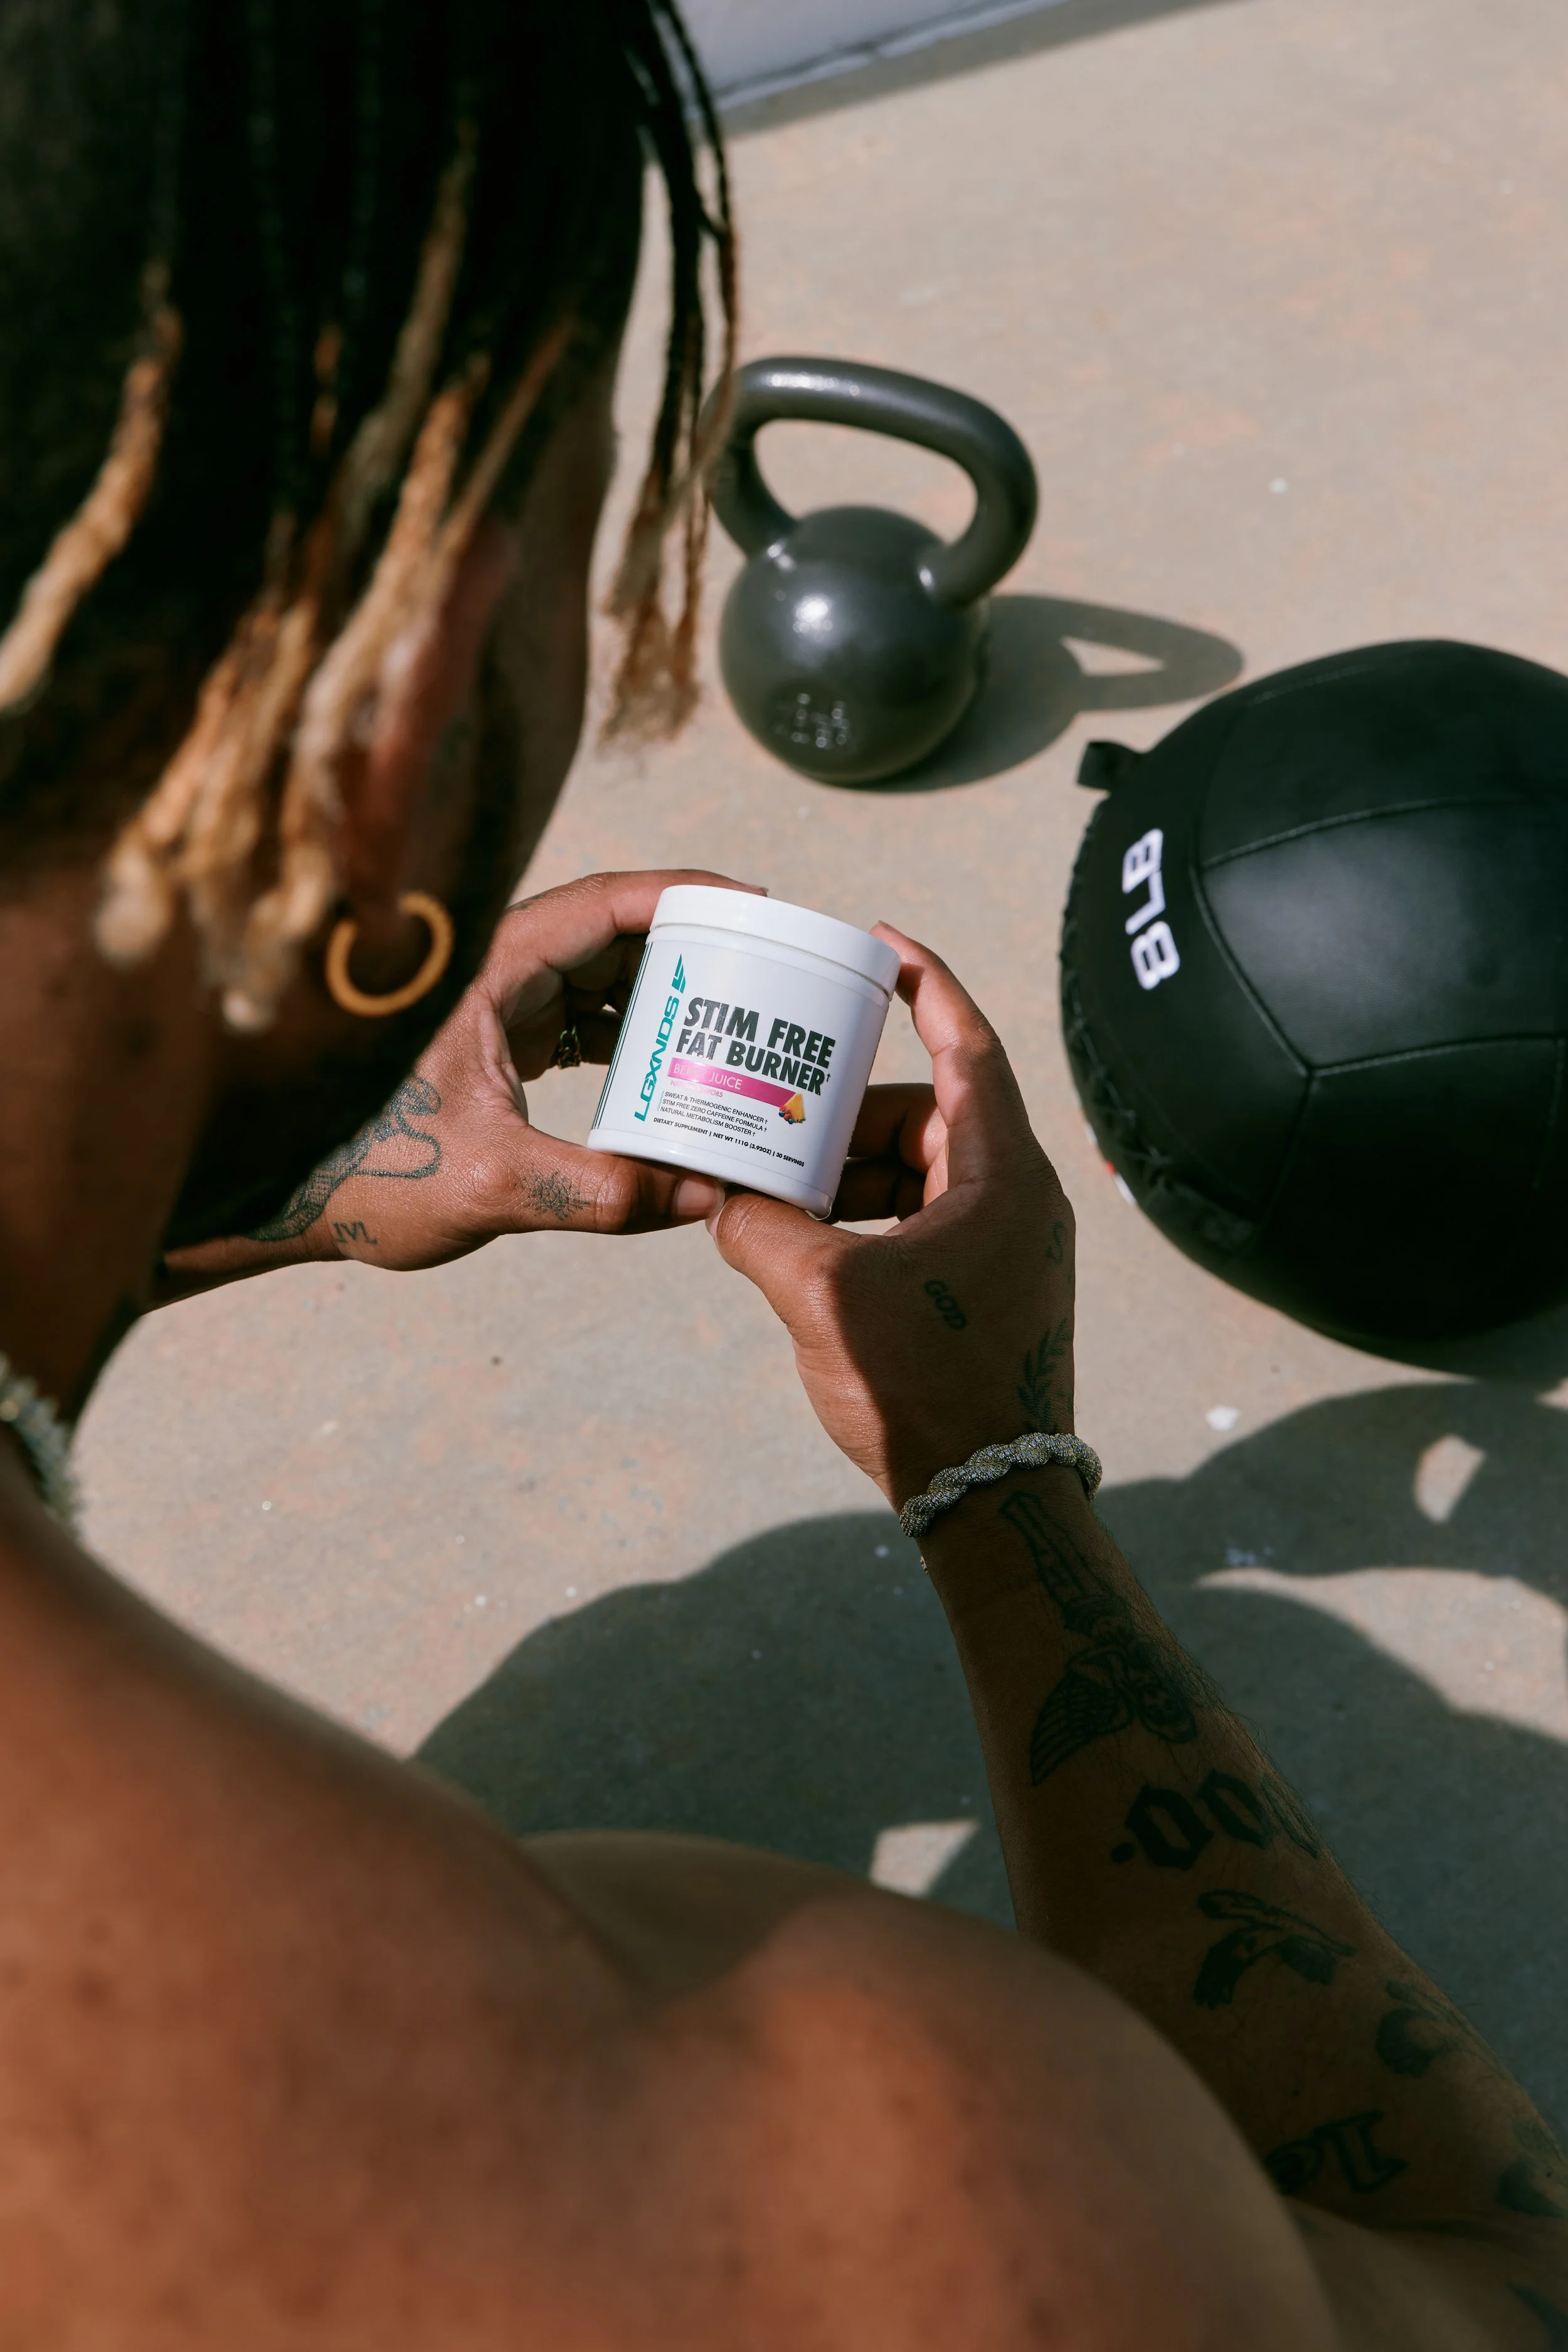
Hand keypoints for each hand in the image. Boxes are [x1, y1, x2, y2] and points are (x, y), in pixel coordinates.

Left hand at [164, 871, 757, 1282]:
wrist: (285, 1198)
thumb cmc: (361, 1175)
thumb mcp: (491, 1184)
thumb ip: (599, 1192)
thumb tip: (701, 1196)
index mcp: (490, 972)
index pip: (604, 904)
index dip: (686, 897)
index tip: (757, 907)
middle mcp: (494, 973)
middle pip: (615, 931)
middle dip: (694, 947)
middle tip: (769, 971)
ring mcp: (495, 1006)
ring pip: (600, 974)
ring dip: (666, 994)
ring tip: (738, 1020)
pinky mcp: (496, 1043)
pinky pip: (582, 1017)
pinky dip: (633, 1033)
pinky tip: (676, 1066)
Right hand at [708, 927, 1075, 1508]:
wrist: (993, 1500)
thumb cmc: (926, 1391)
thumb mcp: (824, 1297)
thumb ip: (762, 1231)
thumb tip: (720, 1199)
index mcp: (1003, 1175)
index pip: (968, 1046)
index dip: (926, 985)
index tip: (879, 943)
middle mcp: (1019, 1199)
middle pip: (931, 1113)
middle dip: (849, 1105)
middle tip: (777, 1098)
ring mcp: (1010, 1247)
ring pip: (922, 1172)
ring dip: (850, 1169)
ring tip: (775, 1176)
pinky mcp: (991, 1289)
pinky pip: (924, 1221)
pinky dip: (867, 1216)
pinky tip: (804, 1236)